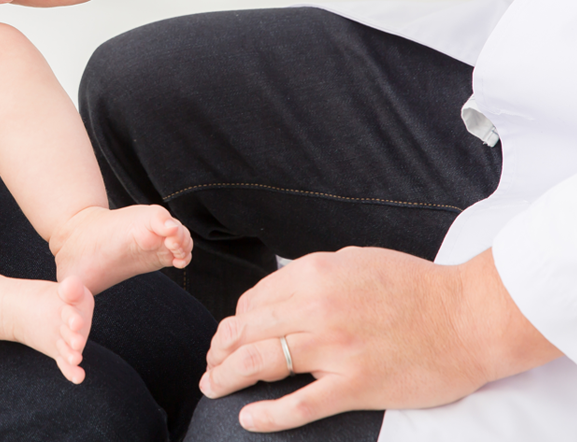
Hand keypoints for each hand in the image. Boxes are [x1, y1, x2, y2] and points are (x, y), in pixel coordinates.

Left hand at [199, 247, 561, 432]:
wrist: (469, 316)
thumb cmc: (415, 287)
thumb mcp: (352, 261)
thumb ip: (311, 276)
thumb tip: (276, 295)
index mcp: (313, 274)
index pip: (252, 302)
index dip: (234, 322)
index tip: (228, 336)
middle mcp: (315, 308)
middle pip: (245, 331)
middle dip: (219, 350)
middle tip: (209, 364)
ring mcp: (333, 349)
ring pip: (259, 364)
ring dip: (225, 377)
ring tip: (212, 387)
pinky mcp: (355, 385)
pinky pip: (299, 404)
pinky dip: (267, 415)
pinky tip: (247, 418)